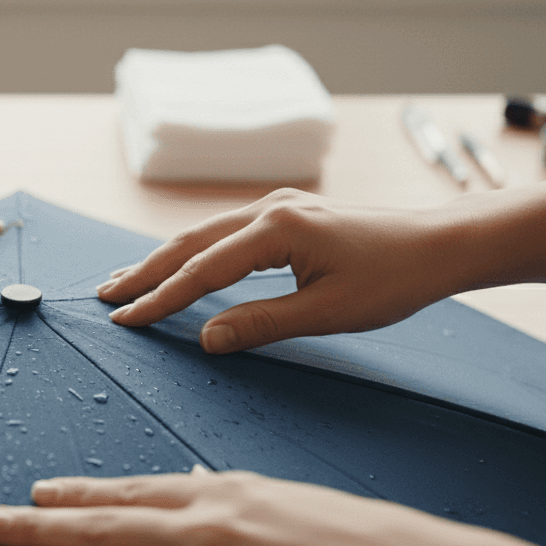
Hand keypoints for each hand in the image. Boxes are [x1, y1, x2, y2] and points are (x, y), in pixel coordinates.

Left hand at [0, 469, 545, 545]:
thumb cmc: (360, 537)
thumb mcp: (284, 498)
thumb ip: (224, 497)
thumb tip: (180, 489)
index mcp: (217, 493)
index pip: (124, 491)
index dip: (70, 495)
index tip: (33, 494)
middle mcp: (199, 531)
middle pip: (94, 529)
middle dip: (30, 528)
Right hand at [96, 189, 466, 353]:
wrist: (440, 244)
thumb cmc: (394, 279)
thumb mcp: (328, 312)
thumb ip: (262, 324)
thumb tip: (207, 339)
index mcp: (278, 230)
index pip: (202, 271)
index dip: (160, 299)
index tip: (126, 319)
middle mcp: (271, 209)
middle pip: (190, 242)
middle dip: (145, 271)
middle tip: (105, 295)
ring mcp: (278, 206)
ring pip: (204, 234)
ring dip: (164, 259)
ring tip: (127, 280)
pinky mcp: (287, 213)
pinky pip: (225, 232)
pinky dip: (193, 252)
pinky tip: (179, 264)